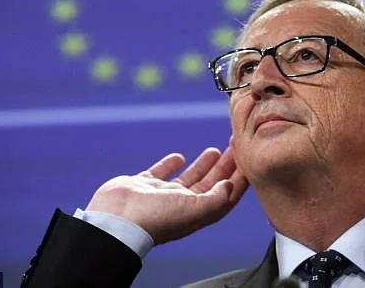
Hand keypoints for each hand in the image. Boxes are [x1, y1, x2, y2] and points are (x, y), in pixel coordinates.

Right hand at [85, 143, 247, 244]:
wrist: (116, 220)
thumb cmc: (154, 219)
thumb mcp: (194, 210)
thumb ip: (216, 198)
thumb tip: (232, 185)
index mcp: (198, 212)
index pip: (226, 193)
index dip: (239, 177)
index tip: (249, 157)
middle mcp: (183, 204)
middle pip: (212, 183)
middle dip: (226, 165)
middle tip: (236, 145)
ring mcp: (163, 194)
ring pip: (190, 177)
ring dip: (204, 164)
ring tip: (217, 149)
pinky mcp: (145, 184)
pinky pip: (162, 172)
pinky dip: (171, 164)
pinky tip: (179, 156)